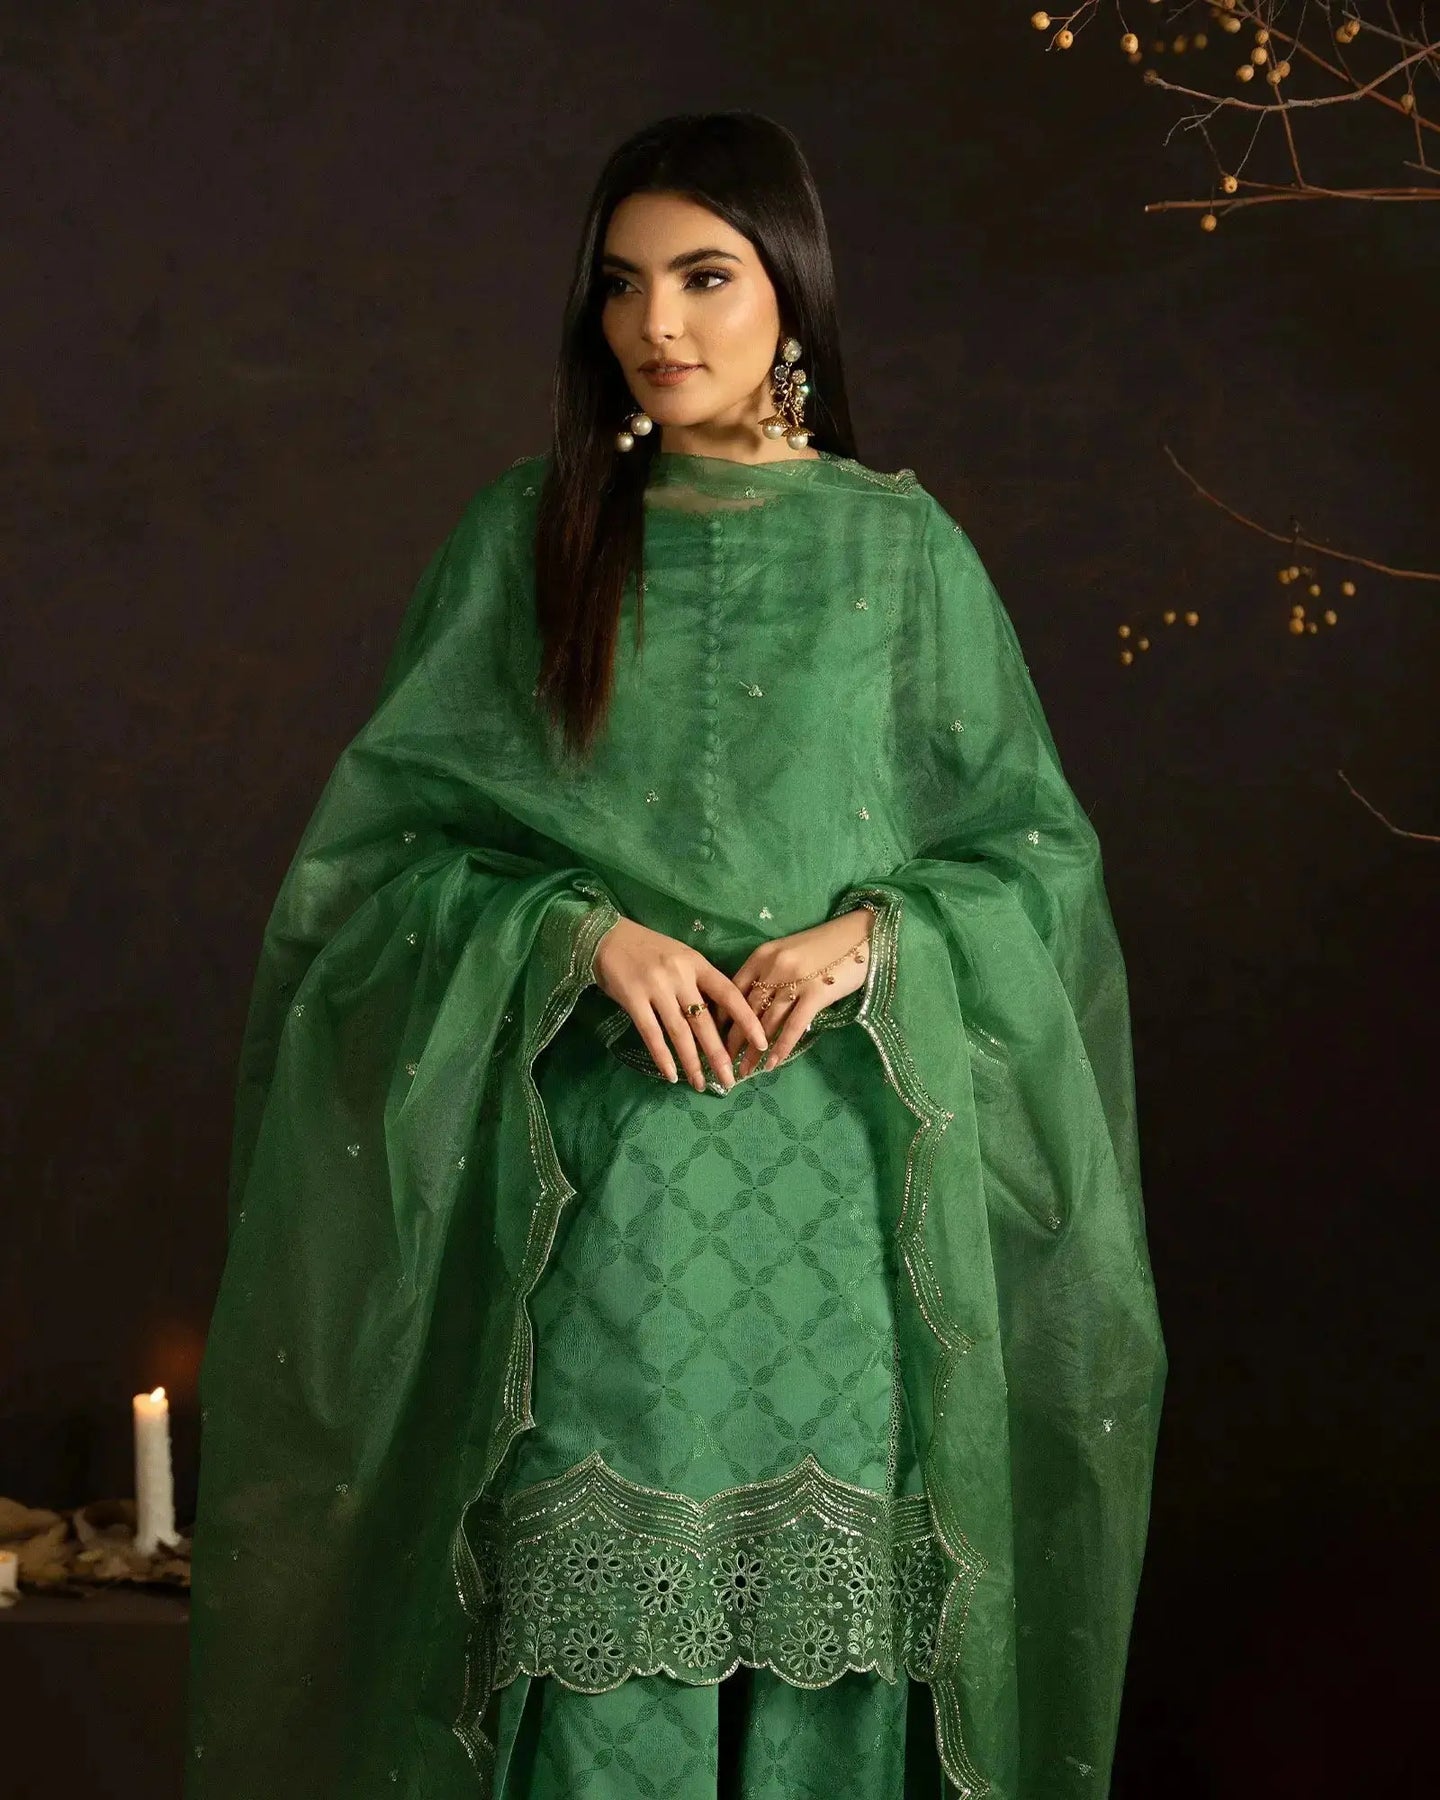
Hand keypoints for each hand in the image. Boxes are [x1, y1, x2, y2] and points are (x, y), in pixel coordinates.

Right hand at [592, 917, 770, 1092]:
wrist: (608, 936)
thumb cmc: (649, 949)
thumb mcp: (681, 957)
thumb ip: (698, 983)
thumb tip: (719, 1019)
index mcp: (697, 964)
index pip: (728, 994)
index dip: (746, 1020)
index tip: (760, 1042)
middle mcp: (680, 976)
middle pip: (705, 1021)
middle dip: (719, 1054)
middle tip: (730, 1080)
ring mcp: (656, 987)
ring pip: (680, 1032)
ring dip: (692, 1062)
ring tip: (701, 1084)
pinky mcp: (633, 998)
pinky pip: (652, 1034)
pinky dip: (662, 1057)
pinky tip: (671, 1075)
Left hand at [718, 909, 874, 1078]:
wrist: (860, 935)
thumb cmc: (823, 946)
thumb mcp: (787, 953)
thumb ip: (768, 974)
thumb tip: (752, 1008)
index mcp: (761, 956)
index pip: (732, 991)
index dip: (722, 1017)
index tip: (713, 1038)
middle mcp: (773, 968)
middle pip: (746, 1010)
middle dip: (732, 1040)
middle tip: (723, 1063)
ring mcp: (795, 980)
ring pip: (766, 1022)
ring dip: (753, 1050)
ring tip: (745, 1071)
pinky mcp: (816, 993)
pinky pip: (794, 1026)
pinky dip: (781, 1048)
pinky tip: (772, 1064)